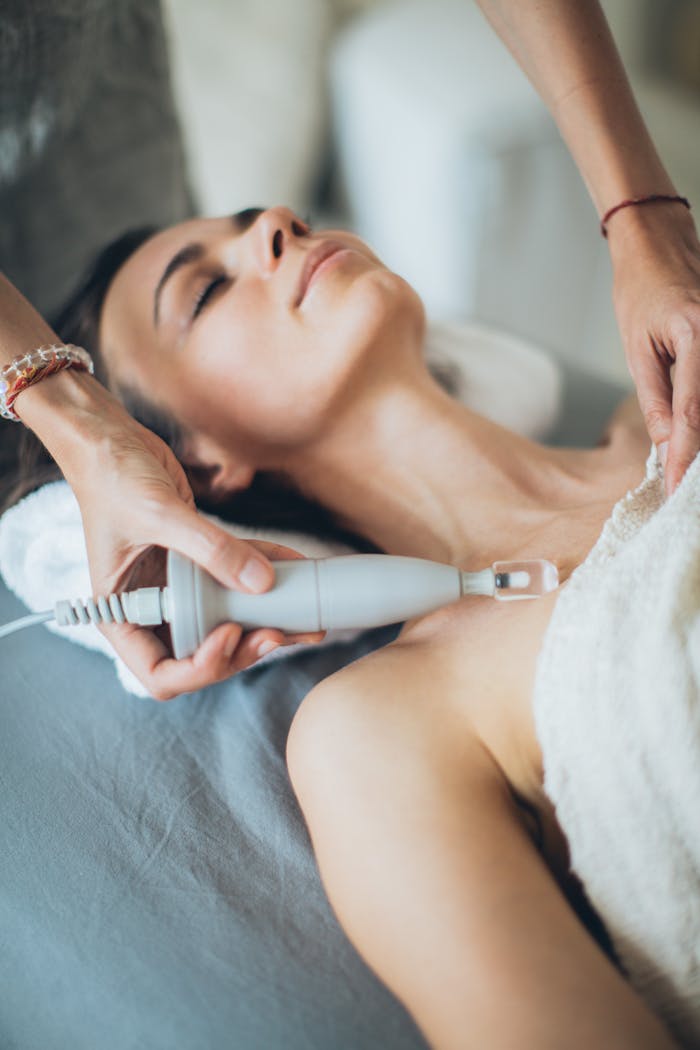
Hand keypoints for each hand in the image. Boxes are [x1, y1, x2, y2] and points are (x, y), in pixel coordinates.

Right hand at [66, 404, 321, 699]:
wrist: (110, 439)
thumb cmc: (112, 478)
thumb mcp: (160, 515)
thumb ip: (211, 549)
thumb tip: (263, 582)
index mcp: (122, 615)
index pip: (160, 674)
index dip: (200, 668)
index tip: (229, 635)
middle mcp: (151, 609)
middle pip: (202, 654)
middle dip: (243, 650)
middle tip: (278, 633)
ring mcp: (178, 588)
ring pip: (227, 622)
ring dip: (266, 623)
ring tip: (305, 619)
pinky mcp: (200, 562)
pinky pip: (238, 579)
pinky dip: (267, 577)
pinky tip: (297, 570)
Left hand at [610, 204, 699, 495]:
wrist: (661, 244)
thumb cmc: (642, 292)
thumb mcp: (637, 349)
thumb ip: (656, 400)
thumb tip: (668, 446)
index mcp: (697, 337)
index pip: (693, 413)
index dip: (686, 457)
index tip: (677, 489)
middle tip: (686, 489)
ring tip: (688, 471)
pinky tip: (693, 438)